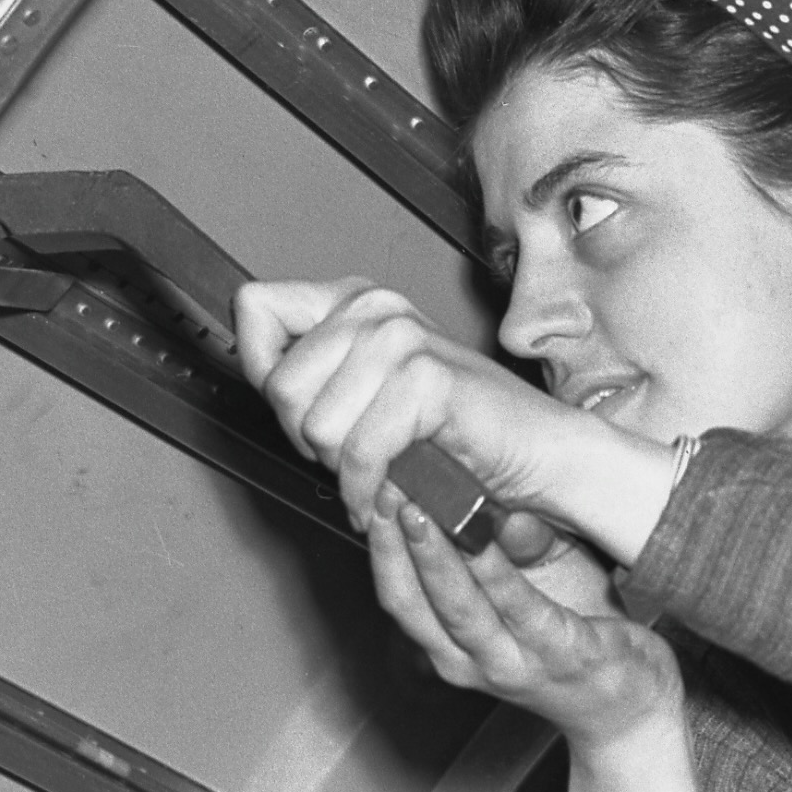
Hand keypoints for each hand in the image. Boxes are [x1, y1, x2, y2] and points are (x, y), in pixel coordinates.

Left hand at [239, 280, 585, 530]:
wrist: (536, 455)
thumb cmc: (457, 433)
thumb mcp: (366, 395)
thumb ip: (313, 376)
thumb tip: (257, 376)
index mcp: (356, 301)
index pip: (255, 307)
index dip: (262, 370)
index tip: (301, 406)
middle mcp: (376, 309)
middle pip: (279, 385)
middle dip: (309, 438)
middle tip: (354, 452)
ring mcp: (401, 339)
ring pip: (316, 426)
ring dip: (344, 468)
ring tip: (382, 467)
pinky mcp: (426, 379)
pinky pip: (359, 453)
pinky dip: (369, 490)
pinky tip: (391, 490)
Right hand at [366, 485, 683, 751]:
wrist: (629, 708)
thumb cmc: (574, 643)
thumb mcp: (522, 596)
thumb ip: (495, 554)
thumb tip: (472, 496)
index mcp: (453, 647)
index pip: (400, 596)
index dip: (379, 548)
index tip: (370, 496)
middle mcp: (470, 663)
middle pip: (413, 604)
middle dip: (392, 545)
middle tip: (381, 490)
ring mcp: (513, 664)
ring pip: (457, 608)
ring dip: (432, 555)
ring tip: (415, 507)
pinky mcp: (558, 655)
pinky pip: (519, 608)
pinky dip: (494, 571)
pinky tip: (481, 533)